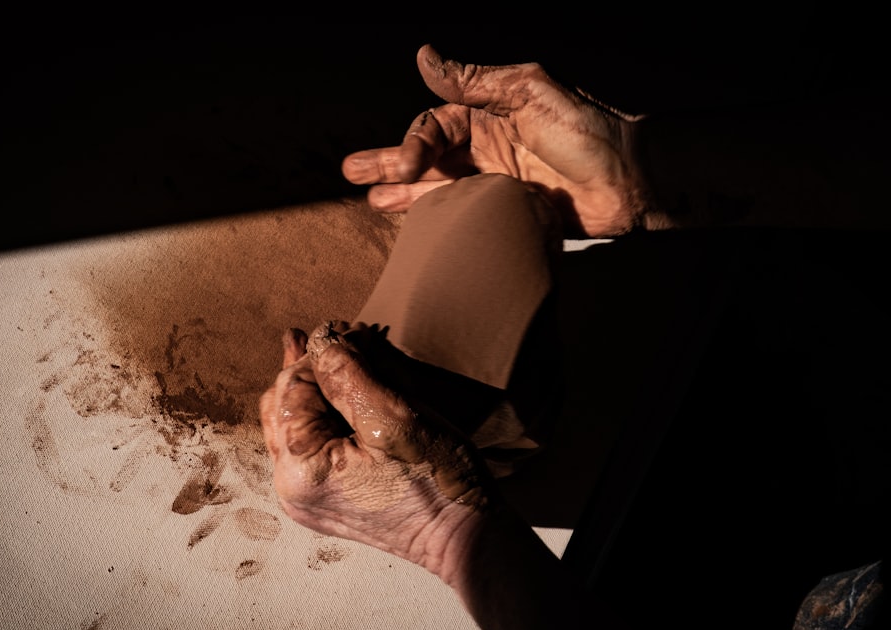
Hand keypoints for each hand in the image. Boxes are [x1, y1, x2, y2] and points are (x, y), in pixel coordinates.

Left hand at [259, 321, 489, 577]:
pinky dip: (328, 413)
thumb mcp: (394, 417)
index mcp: (300, 469)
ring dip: (319, 386)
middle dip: (314, 367)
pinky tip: (342, 390)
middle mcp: (292, 487)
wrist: (467, 540)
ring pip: (298, 422)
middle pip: (286, 405)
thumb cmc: (437, 482)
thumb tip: (321, 337)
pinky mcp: (328, 497)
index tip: (351, 329)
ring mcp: (308, 496)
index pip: (291, 388)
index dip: (320, 353)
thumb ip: (348, 374)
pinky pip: (315, 443)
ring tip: (334, 351)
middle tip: (338, 332)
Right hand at [341, 44, 648, 237]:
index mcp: (489, 112)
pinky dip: (432, 217)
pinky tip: (407, 222)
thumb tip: (424, 56)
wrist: (629, 181)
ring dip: (402, 191)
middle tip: (351, 173)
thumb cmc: (587, 130)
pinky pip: (459, 215)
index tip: (400, 165)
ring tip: (371, 201)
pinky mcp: (502, 212)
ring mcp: (492, 181)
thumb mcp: (530, 92)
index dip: (413, 143)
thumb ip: (475, 82)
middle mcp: (485, 145)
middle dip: (388, 162)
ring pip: (436, 186)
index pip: (436, 125)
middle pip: (426, 154)